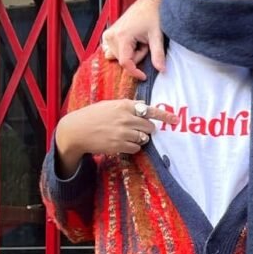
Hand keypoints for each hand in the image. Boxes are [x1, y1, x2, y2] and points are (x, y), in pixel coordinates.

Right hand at [54, 99, 173, 174]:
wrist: (76, 130)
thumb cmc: (93, 116)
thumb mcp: (110, 105)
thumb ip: (128, 106)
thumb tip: (145, 106)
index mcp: (124, 105)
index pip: (150, 110)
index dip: (165, 116)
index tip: (176, 120)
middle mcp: (126, 118)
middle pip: (150, 127)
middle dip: (146, 129)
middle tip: (135, 129)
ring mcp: (123, 132)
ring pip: (144, 138)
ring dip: (139, 139)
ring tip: (125, 135)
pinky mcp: (119, 145)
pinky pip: (136, 148)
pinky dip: (132, 147)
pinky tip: (121, 143)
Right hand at [100, 0, 164, 78]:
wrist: (148, 3)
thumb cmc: (152, 15)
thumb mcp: (157, 36)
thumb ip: (158, 54)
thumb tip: (161, 70)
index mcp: (122, 36)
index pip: (125, 62)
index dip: (135, 72)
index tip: (144, 76)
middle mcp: (111, 36)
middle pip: (123, 60)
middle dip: (137, 56)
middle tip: (145, 43)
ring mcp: (108, 35)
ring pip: (119, 57)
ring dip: (132, 53)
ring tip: (140, 40)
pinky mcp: (108, 35)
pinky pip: (115, 51)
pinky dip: (126, 50)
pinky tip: (133, 40)